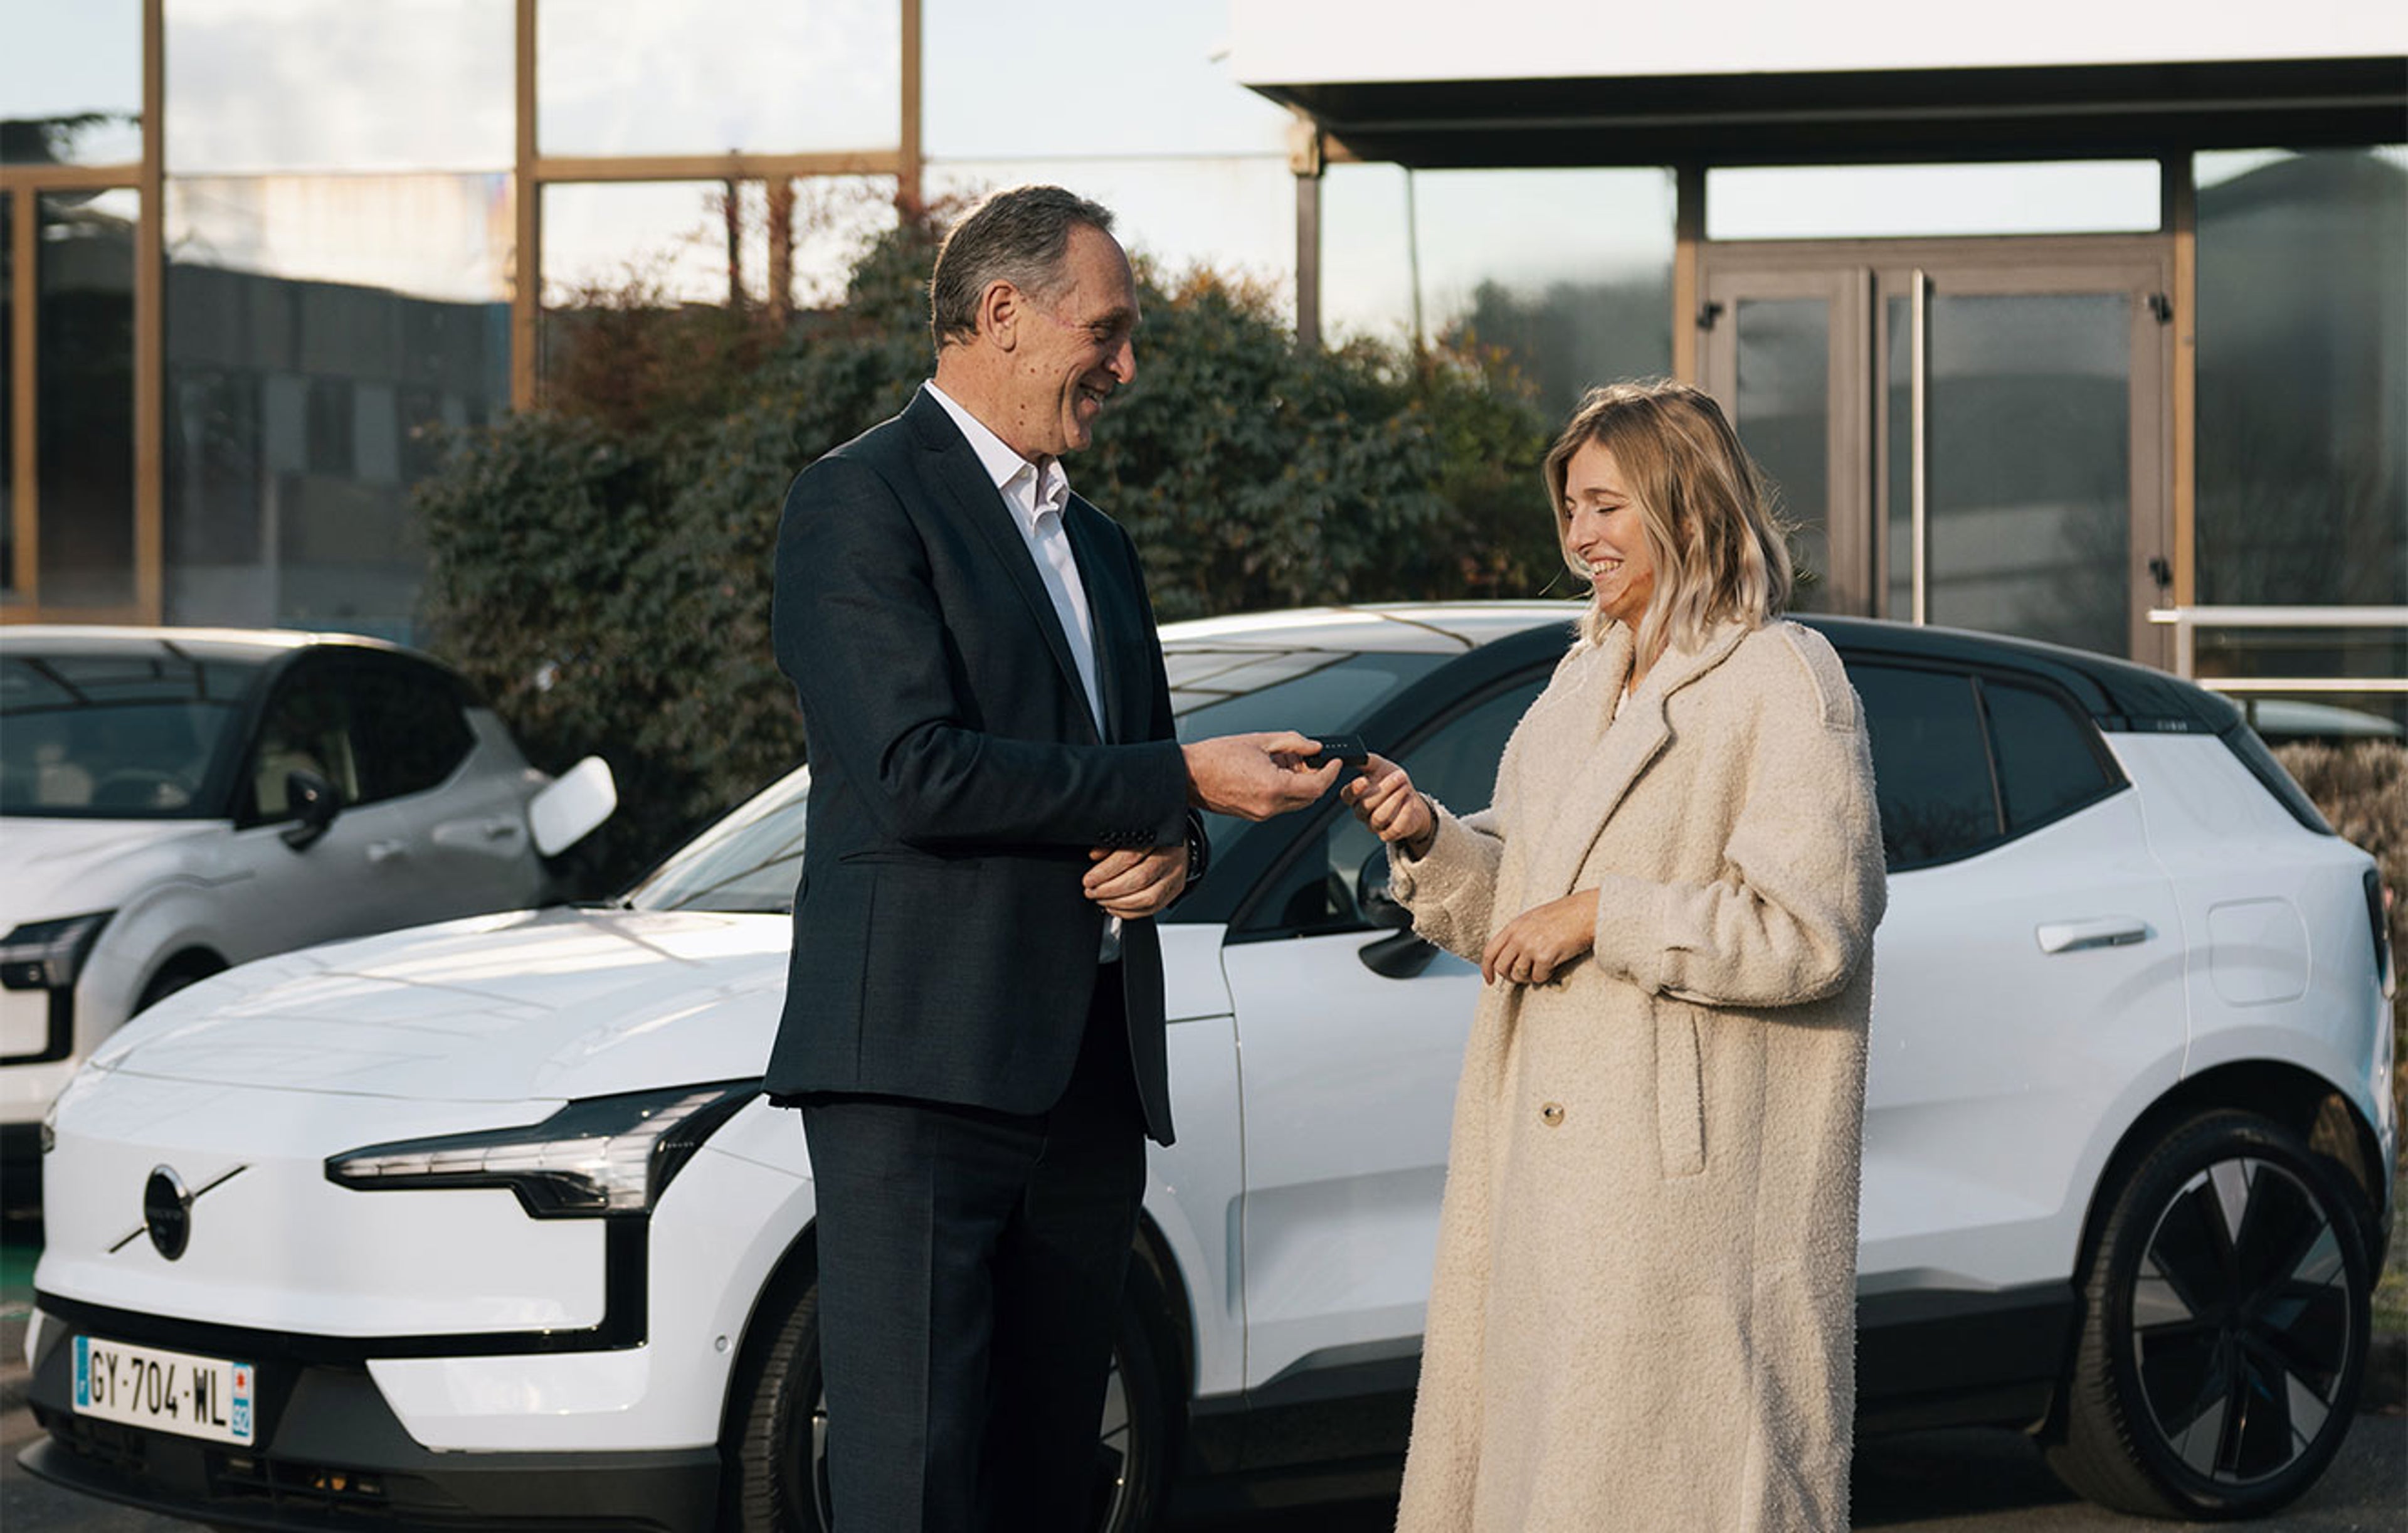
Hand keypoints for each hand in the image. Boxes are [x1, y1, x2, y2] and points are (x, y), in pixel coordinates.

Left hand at [1084, 844, 1186, 917]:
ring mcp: (1174, 877)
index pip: (1130, 857)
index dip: (1106, 871)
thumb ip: (1112, 844)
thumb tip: (1095, 856)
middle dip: (1109, 890)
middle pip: (1139, 879)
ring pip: (1147, 898)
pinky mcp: (1174, 891)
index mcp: (1157, 839)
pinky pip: (1152, 909)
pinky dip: (1130, 912)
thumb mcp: (1131, 835)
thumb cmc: (1152, 839)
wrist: (1176, 844)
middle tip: (1092, 892)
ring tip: (1101, 900)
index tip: (1089, 879)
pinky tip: (1114, 907)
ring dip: (1119, 903)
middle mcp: (1169, 858)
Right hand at [1183, 732, 1342, 820]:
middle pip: (1309, 798)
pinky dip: (1284, 789)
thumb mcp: (1260, 740)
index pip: (1317, 786)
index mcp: (1274, 788)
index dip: (1330, 772)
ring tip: (1284, 761)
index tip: (1334, 761)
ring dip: (1299, 783)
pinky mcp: (1253, 815)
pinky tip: (1272, 771)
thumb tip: (1313, 746)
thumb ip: (1293, 742)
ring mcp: (1261, 814)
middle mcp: (1270, 807)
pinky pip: (1279, 804)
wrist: (1188, 775)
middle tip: (1310, 758)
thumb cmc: (1215, 757)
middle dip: (1315, 777)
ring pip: (1295, 802)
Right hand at [1340, 753, 1434, 854]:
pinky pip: (1394, 828)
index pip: (1347, 796)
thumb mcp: (1380, 766)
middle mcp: (1362, 813)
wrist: (1410, 798)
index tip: (1364, 780)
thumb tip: (1357, 753)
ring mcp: (1375, 825)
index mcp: (1356, 797)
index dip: (1354, 789)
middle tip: (1399, 776)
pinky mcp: (1389, 834)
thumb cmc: (1392, 782)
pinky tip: (1409, 801)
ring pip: (1379, 817)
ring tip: (1405, 787)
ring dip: (1394, 800)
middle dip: (1385, 789)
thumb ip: (1367, 760)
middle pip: (1365, 805)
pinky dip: (1404, 814)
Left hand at [1481, 891, 1599, 986]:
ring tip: (1542, 968)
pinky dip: (1545, 977)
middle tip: (1522, 978)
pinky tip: (1553, 967)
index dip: (1487, 969)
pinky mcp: (1545, 957)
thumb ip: (1518, 935)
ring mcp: (1530, 947)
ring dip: (1530, 977)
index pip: (1489, 952)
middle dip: (1510, 977)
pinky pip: (1538, 978)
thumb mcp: (1532, 919)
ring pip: (1519, 975)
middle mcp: (1518, 937)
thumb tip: (1510, 957)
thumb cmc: (1564, 915)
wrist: (1586, 913)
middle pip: (1502, 968)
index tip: (1490, 980)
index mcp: (1513, 926)